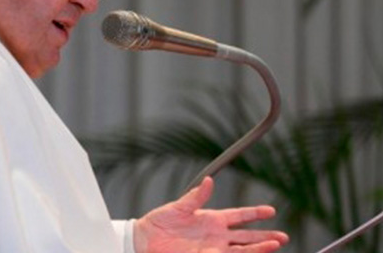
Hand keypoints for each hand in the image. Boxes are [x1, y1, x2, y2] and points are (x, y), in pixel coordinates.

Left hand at [134, 176, 288, 252]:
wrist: (145, 240)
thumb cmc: (159, 222)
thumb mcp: (178, 207)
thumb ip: (196, 197)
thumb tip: (208, 181)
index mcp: (212, 219)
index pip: (239, 216)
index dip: (254, 213)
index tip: (271, 211)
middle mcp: (216, 235)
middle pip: (246, 236)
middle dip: (265, 237)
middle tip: (283, 237)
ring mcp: (213, 248)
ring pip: (242, 250)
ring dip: (258, 249)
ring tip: (275, 246)